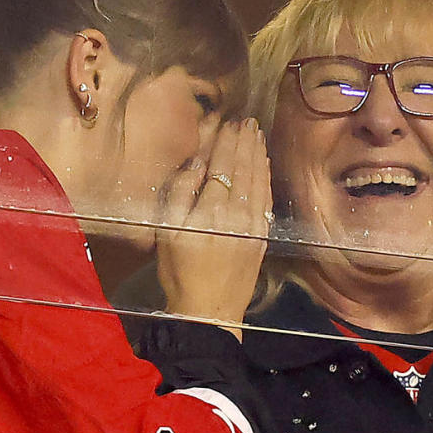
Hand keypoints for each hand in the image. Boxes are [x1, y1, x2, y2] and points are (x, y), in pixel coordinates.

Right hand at [157, 119, 271, 339]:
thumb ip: (180, 193)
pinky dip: (265, 176)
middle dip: (245, 142)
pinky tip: (264, 164)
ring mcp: (253, 224)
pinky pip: (265, 198)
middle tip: (248, 120)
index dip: (226, 142)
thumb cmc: (180, 272)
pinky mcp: (261, 236)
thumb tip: (197, 163)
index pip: (222, 165)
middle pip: (244, 168)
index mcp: (211, 209)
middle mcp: (237, 212)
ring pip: (258, 179)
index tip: (229, 122)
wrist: (209, 312)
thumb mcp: (167, 232)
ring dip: (258, 154)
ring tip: (257, 134)